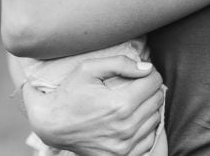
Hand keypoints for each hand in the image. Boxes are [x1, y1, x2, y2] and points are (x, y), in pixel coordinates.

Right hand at [24, 56, 164, 155]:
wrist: (52, 126)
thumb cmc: (69, 94)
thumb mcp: (88, 69)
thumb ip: (120, 63)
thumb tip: (147, 67)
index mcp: (120, 104)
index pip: (154, 83)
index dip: (149, 73)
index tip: (141, 71)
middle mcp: (126, 127)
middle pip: (157, 100)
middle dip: (149, 88)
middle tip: (136, 83)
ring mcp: (125, 145)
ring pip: (156, 119)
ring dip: (148, 107)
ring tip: (132, 100)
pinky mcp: (123, 155)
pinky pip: (149, 139)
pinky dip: (145, 127)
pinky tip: (131, 118)